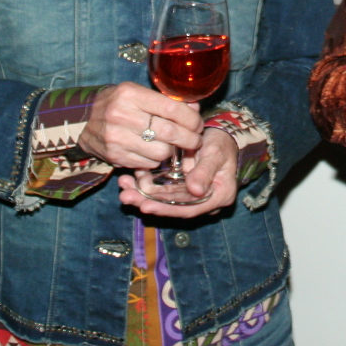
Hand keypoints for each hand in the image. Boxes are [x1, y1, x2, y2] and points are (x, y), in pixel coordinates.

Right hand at [75, 81, 203, 171]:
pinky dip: (156, 160)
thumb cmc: (117, 103)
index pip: (172, 109)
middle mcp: (121, 115)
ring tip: (172, 145)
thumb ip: (166, 100)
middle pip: (170, 133)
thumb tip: (195, 108)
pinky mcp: (115, 156)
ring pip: (161, 152)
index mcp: (130, 94)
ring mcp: (116, 138)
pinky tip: (154, 151)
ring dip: (172, 151)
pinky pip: (148, 163)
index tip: (198, 124)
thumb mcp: (138, 93)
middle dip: (189, 139)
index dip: (191, 119)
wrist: (83, 121)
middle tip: (195, 140)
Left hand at [117, 127, 238, 217]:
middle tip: (126, 197)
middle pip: (172, 206)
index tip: (146, 206)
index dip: (167, 208)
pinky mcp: (179, 186)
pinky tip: (129, 178)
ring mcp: (189, 194)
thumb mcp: (216, 154)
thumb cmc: (222, 144)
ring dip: (141, 193)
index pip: (190, 208)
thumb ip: (205, 171)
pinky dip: (144, 184)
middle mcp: (203, 200)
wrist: (221, 136)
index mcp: (218, 197)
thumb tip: (195, 190)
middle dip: (147, 201)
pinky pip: (160, 188)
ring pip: (164, 198)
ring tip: (123, 185)